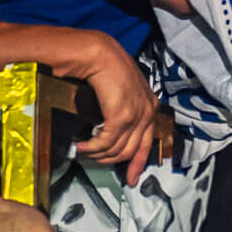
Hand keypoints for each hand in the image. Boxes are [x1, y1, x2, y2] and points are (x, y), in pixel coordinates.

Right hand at [62, 37, 156, 184]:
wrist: (96, 52)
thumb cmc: (103, 66)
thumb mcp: (119, 91)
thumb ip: (122, 110)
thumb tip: (111, 133)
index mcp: (149, 105)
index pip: (146, 143)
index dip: (137, 164)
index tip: (130, 179)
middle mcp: (147, 111)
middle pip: (130, 150)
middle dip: (109, 160)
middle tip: (91, 159)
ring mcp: (136, 114)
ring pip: (117, 150)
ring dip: (97, 154)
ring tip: (82, 150)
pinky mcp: (122, 116)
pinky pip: (107, 143)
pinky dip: (92, 148)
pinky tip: (81, 145)